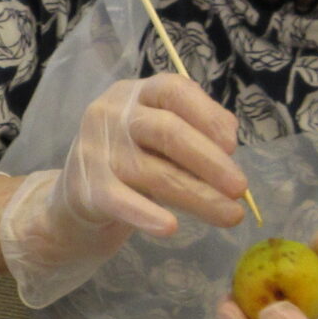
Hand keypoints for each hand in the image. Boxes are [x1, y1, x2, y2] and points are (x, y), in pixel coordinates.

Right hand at [0, 74, 246, 307]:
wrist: (77, 196)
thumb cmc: (131, 160)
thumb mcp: (159, 138)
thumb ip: (192, 132)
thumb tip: (229, 142)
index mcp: (137, 93)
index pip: (174, 91)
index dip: (207, 114)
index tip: (233, 145)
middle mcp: (113, 113)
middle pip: (168, 132)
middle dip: (210, 161)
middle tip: (241, 188)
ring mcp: (96, 150)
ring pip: (154, 173)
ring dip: (198, 196)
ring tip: (231, 216)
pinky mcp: (87, 187)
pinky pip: (122, 201)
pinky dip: (147, 214)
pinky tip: (171, 227)